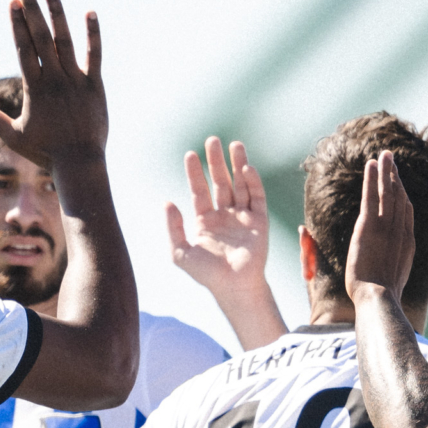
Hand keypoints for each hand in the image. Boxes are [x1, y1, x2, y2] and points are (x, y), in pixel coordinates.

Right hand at [0, 0, 105, 165]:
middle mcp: (54, 79)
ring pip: (66, 41)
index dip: (17, 24)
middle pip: (41, 38)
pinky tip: (90, 13)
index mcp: (34, 88)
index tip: (12, 2)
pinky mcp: (95, 86)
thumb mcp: (13, 135)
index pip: (23, 49)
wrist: (79, 163)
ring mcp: (76, 80)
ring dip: (58, 14)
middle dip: (32, 9)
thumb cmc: (45, 152)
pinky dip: (93, 34)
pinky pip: (95, 55)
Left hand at [166, 138, 269, 294]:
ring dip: (237, 164)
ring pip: (240, 184)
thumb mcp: (180, 252)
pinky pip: (257, 197)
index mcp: (205, 221)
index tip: (190, 154)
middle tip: (212, 140)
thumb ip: (173, 228)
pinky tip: (246, 168)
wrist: (233, 287)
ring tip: (234, 144)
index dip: (195, 173)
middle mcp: (224, 215)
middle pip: (220, 182)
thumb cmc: (206, 274)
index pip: (199, 190)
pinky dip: (253, 182)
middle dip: (216, 162)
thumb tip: (167, 202)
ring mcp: (243, 217)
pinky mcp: (260, 222)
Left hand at [342, 152, 414, 303]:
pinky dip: (372, 178)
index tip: (398, 183)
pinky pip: (371, 196)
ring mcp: (386, 226)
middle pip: (399, 197)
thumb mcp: (398, 279)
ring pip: (388, 192)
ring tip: (384, 155)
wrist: (379, 298)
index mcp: (407, 242)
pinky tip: (371, 164)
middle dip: (395, 176)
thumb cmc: (385, 296)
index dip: (402, 194)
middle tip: (392, 160)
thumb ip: (398, 266)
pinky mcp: (369, 226)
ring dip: (386, 171)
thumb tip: (395, 271)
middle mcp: (400, 230)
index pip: (406, 212)